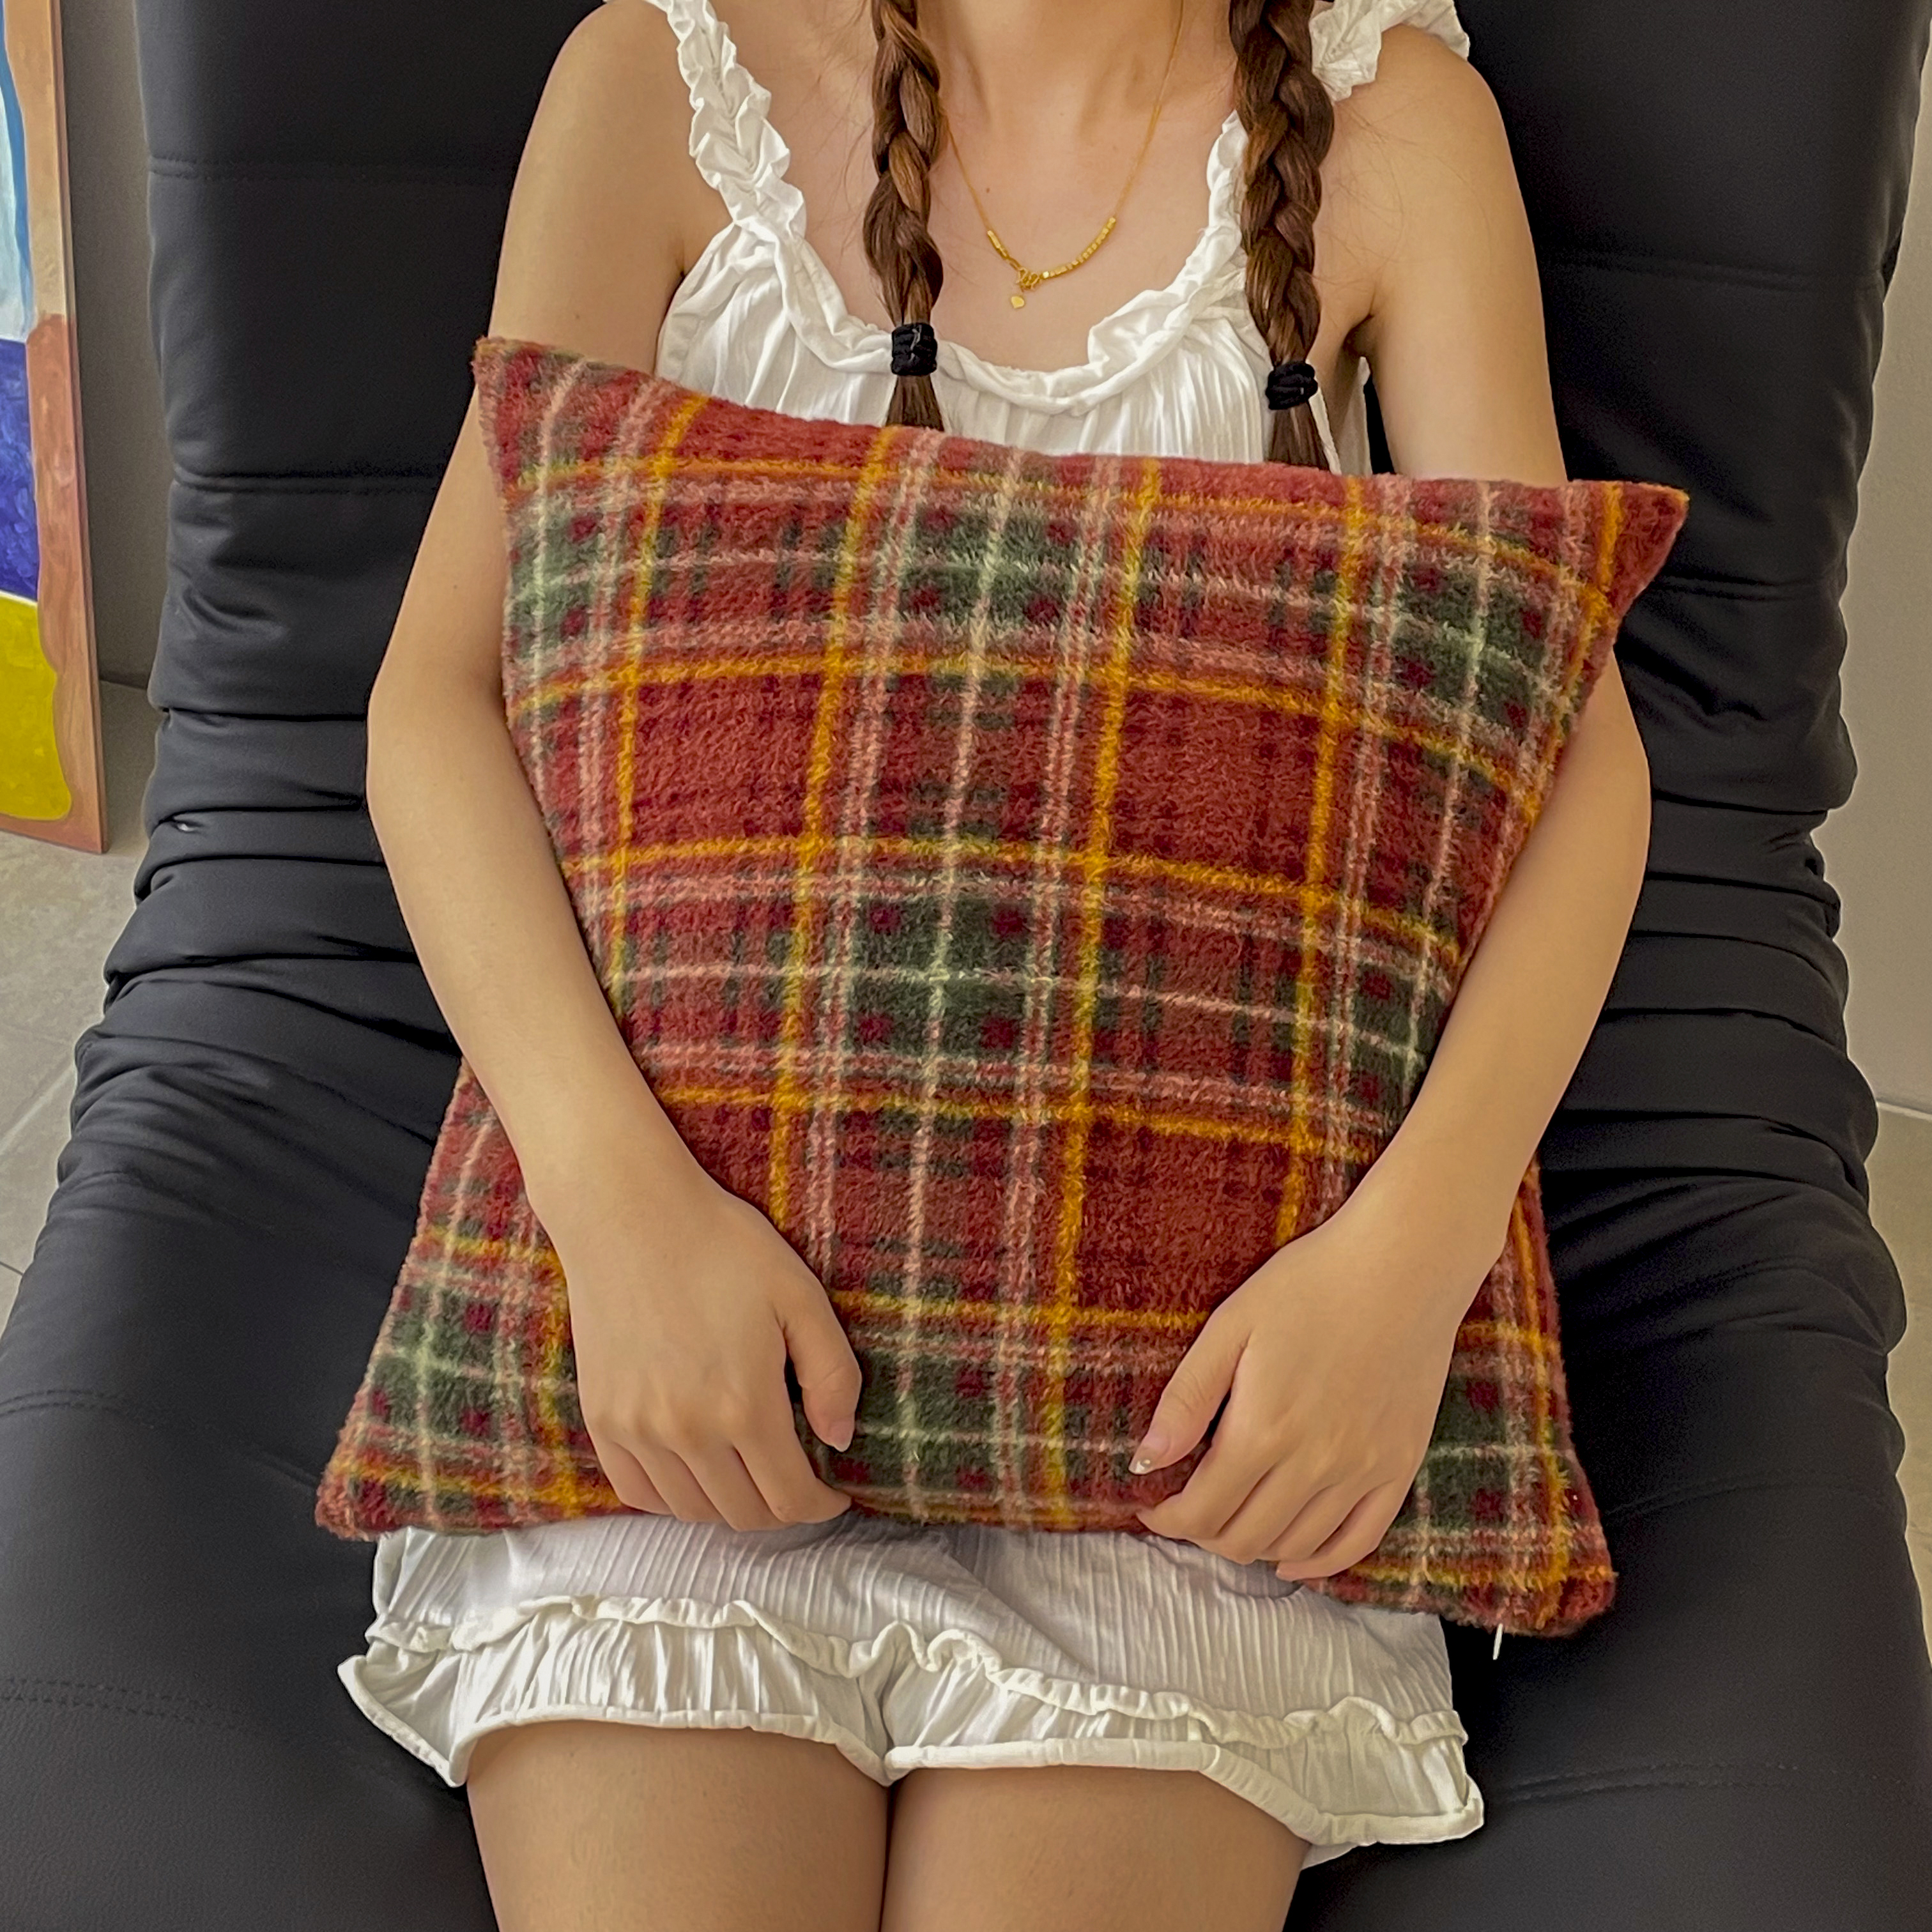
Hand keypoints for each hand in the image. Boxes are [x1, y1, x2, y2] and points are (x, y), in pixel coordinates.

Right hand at [534, 1138, 860, 1531]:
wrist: (627, 1214)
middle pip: (744, 1514)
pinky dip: (673, 1497)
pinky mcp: (602, 1419)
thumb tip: (840, 1439)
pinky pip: (639, 1493)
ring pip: (692, 1511)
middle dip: (781, 1508)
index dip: (821, 1507)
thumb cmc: (722, 1245)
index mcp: (744, 1405)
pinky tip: (697, 1470)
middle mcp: (687, 1431)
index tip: (834, 1493)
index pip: (790, 1499)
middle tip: (797, 1480)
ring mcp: (637, 1430)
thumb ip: (833, 1373)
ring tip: (751, 1473)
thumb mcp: (800, 1295)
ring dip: (730, 1505)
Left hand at [1131, 1188, 1498, 1580]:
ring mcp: (1363, 1470)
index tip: (1152, 1507)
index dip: (1169, 1519)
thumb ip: (1187, 1399)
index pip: (1203, 1510)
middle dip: (1204, 1533)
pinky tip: (1292, 1559)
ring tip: (1232, 1520)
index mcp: (1264, 1428)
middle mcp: (1315, 1463)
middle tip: (1189, 1509)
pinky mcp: (1400, 1467)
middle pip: (1244, 1537)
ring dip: (1254, 1546)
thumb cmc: (1311, 1284)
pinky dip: (1320, 1561)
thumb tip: (1145, 1462)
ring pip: (1295, 1545)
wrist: (1405, 1264)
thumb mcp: (1232, 1326)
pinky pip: (1359, 1540)